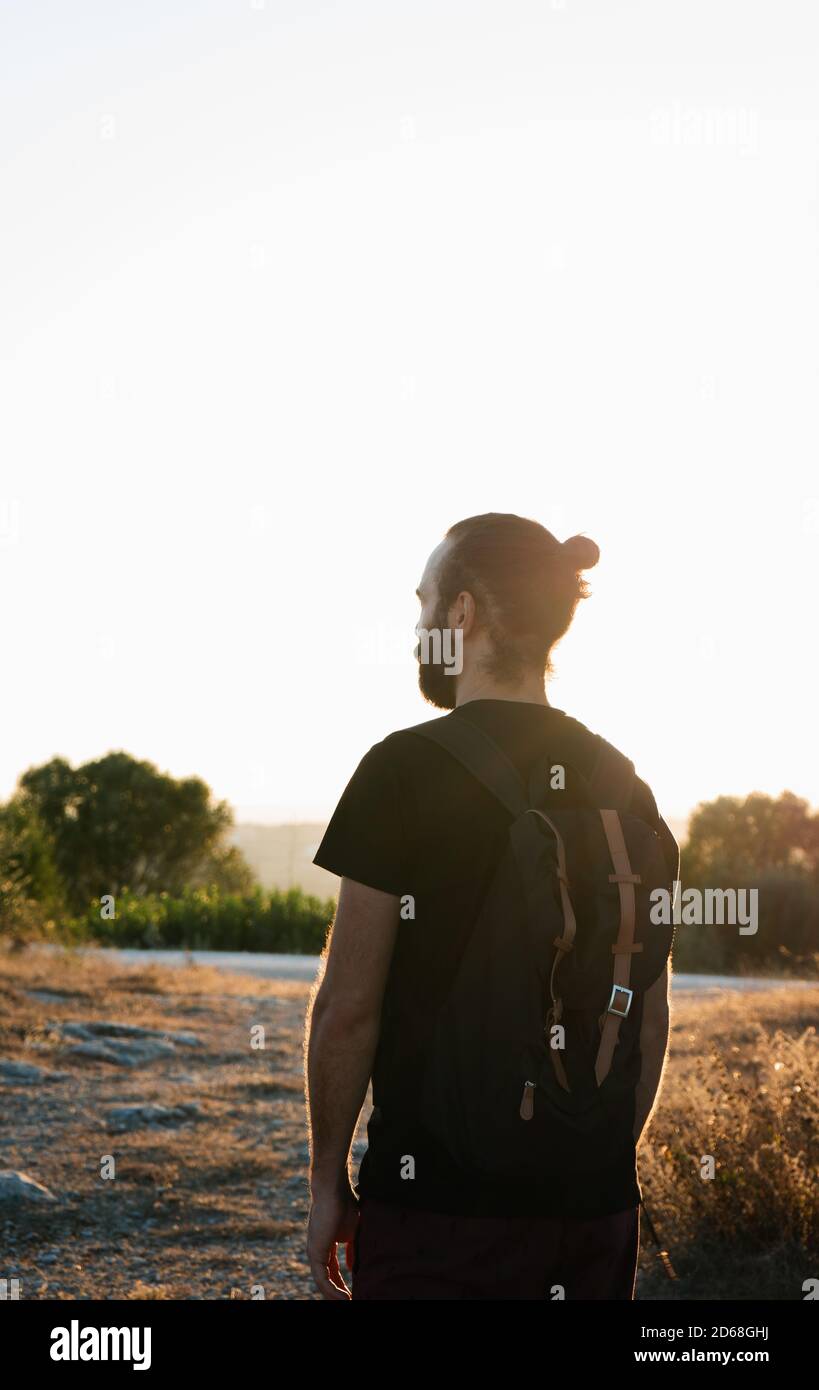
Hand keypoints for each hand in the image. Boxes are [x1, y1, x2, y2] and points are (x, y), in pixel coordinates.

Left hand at [307, 1181, 358, 1299]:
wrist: (334, 1189)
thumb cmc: (344, 1205)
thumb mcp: (353, 1233)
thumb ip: (353, 1250)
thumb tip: (353, 1268)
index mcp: (325, 1247)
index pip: (332, 1273)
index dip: (342, 1286)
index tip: (354, 1295)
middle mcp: (317, 1252)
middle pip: (326, 1281)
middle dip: (338, 1294)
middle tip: (351, 1302)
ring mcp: (314, 1253)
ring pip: (323, 1284)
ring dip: (335, 1297)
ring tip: (349, 1303)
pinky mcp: (315, 1252)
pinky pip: (322, 1279)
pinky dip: (332, 1291)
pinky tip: (344, 1298)